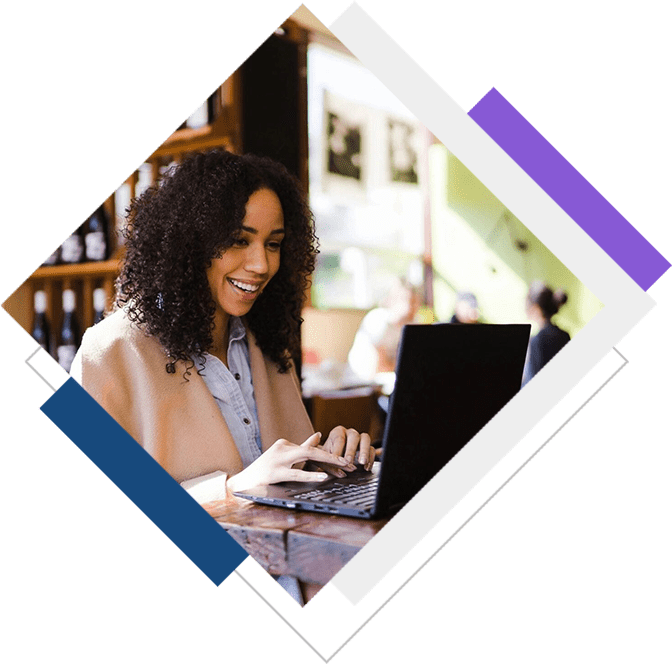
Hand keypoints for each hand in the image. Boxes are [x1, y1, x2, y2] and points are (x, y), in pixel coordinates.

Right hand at [226, 433, 352, 492]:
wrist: (242, 483)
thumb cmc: (264, 471)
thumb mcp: (283, 458)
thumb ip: (301, 446)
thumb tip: (319, 435)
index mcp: (285, 444)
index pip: (311, 448)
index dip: (330, 454)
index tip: (345, 460)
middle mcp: (283, 448)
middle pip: (312, 449)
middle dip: (333, 456)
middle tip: (350, 463)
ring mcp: (278, 459)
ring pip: (307, 455)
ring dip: (328, 461)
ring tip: (343, 466)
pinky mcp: (275, 472)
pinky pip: (296, 472)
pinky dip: (311, 473)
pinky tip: (324, 476)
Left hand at [321, 426, 374, 471]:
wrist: (335, 460)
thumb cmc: (327, 457)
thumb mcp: (322, 459)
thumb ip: (325, 462)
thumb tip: (329, 468)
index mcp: (337, 432)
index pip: (338, 438)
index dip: (337, 449)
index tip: (336, 459)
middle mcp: (350, 433)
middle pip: (353, 436)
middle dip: (351, 450)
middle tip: (348, 461)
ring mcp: (360, 439)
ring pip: (366, 439)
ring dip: (364, 451)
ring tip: (362, 462)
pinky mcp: (368, 447)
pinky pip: (372, 449)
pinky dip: (371, 458)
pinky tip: (366, 467)